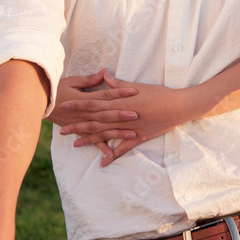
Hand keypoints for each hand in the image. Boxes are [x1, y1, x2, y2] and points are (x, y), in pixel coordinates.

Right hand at [50, 69, 139, 164]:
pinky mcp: (79, 131)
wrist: (38, 103)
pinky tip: (111, 155)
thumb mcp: (72, 81)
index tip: (134, 91)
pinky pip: (92, 141)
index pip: (106, 95)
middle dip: (122, 114)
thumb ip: (89, 79)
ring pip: (102, 129)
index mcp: (85, 99)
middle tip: (137, 114)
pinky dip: (101, 148)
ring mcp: (82, 124)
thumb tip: (105, 71)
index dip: (120, 92)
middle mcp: (85, 113)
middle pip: (106, 113)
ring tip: (133, 134)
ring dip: (117, 132)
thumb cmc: (56, 89)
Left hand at [60, 72, 193, 164]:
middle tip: (61, 129)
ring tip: (75, 145)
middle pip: (96, 121)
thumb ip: (119, 83)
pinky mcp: (139, 137)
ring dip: (90, 140)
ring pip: (106, 135)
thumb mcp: (138, 86)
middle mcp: (123, 116)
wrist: (178, 106)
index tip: (64, 106)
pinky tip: (103, 163)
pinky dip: (113, 155)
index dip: (78, 105)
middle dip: (78, 125)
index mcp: (121, 102)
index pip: (95, 103)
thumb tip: (104, 75)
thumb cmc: (159, 93)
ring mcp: (130, 129)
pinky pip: (123, 149)